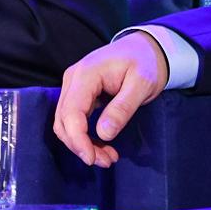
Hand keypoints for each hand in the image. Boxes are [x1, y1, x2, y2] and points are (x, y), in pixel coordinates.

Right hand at [52, 31, 169, 167]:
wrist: (146, 48)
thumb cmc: (146, 62)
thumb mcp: (142, 84)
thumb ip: (122, 108)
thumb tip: (103, 134)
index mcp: (86, 74)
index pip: (71, 113)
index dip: (78, 140)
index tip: (92, 159)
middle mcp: (73, 79)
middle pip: (63, 121)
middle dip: (81, 146)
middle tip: (107, 161)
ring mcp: (73, 86)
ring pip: (65, 123)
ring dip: (82, 144)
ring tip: (108, 157)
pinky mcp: (79, 93)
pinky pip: (74, 119)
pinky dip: (84, 136)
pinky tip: (103, 145)